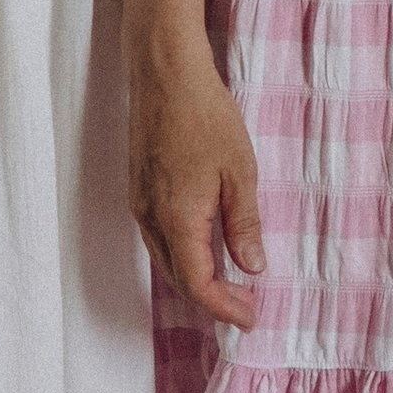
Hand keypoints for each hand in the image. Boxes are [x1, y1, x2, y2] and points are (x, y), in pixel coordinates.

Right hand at [128, 37, 265, 332]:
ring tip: (233, 285)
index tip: (252, 318)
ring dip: (197, 278)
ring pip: (167, 259)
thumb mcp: (240, 171)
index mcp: (177, 219)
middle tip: (248, 306)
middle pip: (178, 278)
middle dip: (213, 299)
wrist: (165, 75)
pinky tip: (208, 248)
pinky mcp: (140, 190)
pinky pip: (160, 238)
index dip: (224, 307)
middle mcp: (150, 219)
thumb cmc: (207, 117)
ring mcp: (140, 204)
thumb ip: (244, 224)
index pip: (198, 283)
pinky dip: (184, 254)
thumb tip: (253, 267)